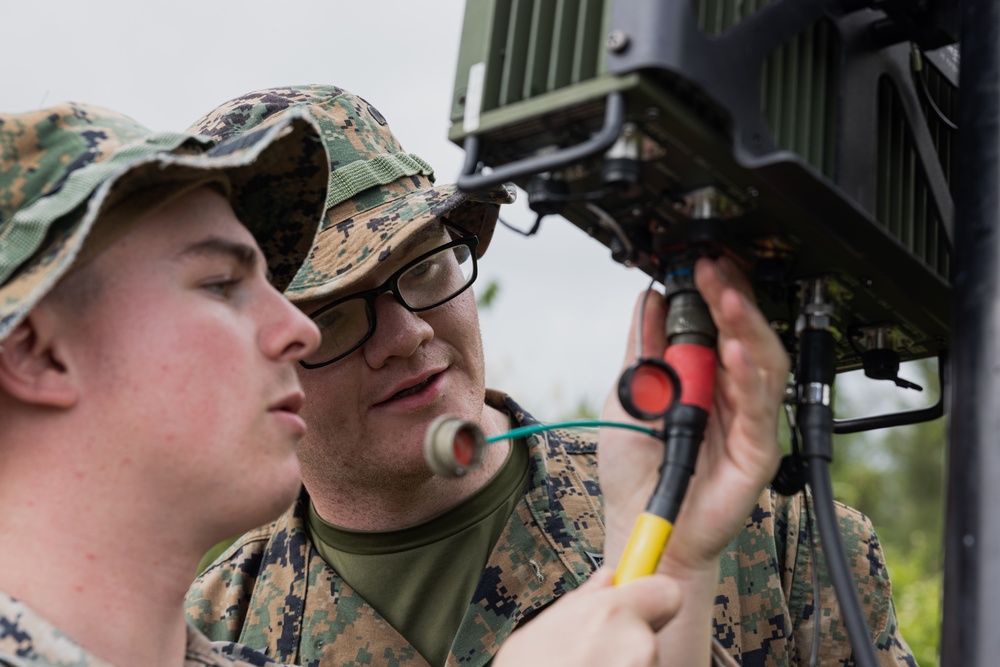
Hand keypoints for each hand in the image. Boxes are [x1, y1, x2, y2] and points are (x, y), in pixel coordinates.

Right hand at [493, 569, 680, 666]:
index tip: (642, 606)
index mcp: (610, 613)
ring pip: (644, 663)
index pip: (666, 592)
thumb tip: (604, 582)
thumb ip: (580, 602)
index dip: (652, 600)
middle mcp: (637, 644)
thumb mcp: (537, 632)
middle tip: (591, 655)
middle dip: (625, 644)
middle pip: (648, 636)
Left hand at [601, 255, 787, 576]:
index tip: (694, 266)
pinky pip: (758, 407)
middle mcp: (728, 395)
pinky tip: (732, 351)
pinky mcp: (756, 450)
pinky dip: (746, 376)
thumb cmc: (635, 470)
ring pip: (760, 363)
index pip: (715, 326)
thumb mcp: (627, 397)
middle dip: (729, 299)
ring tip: (725, 297)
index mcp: (700, 379)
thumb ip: (643, 352)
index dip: (709, 295)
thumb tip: (648, 300)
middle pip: (743, 336)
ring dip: (744, 327)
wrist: (642, 523)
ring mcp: (745, 420)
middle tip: (714, 270)